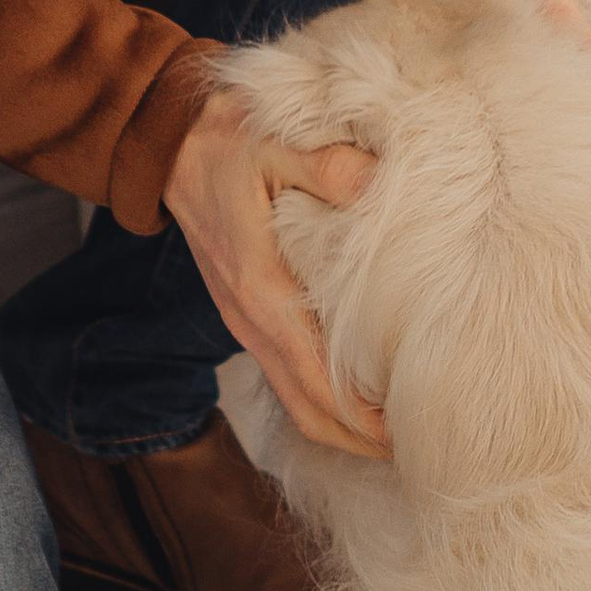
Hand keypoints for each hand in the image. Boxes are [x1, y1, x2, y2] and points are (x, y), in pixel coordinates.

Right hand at [165, 88, 384, 458]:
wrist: (171, 149)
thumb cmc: (226, 145)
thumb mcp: (271, 144)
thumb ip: (323, 164)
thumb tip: (372, 182)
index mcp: (261, 291)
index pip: (318, 382)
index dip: (363, 419)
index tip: (411, 432)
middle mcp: (251, 320)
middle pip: (309, 410)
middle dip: (361, 440)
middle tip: (419, 447)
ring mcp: (246, 322)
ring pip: (296, 400)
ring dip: (343, 426)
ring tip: (397, 433)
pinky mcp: (247, 314)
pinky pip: (287, 376)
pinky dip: (323, 400)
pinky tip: (359, 395)